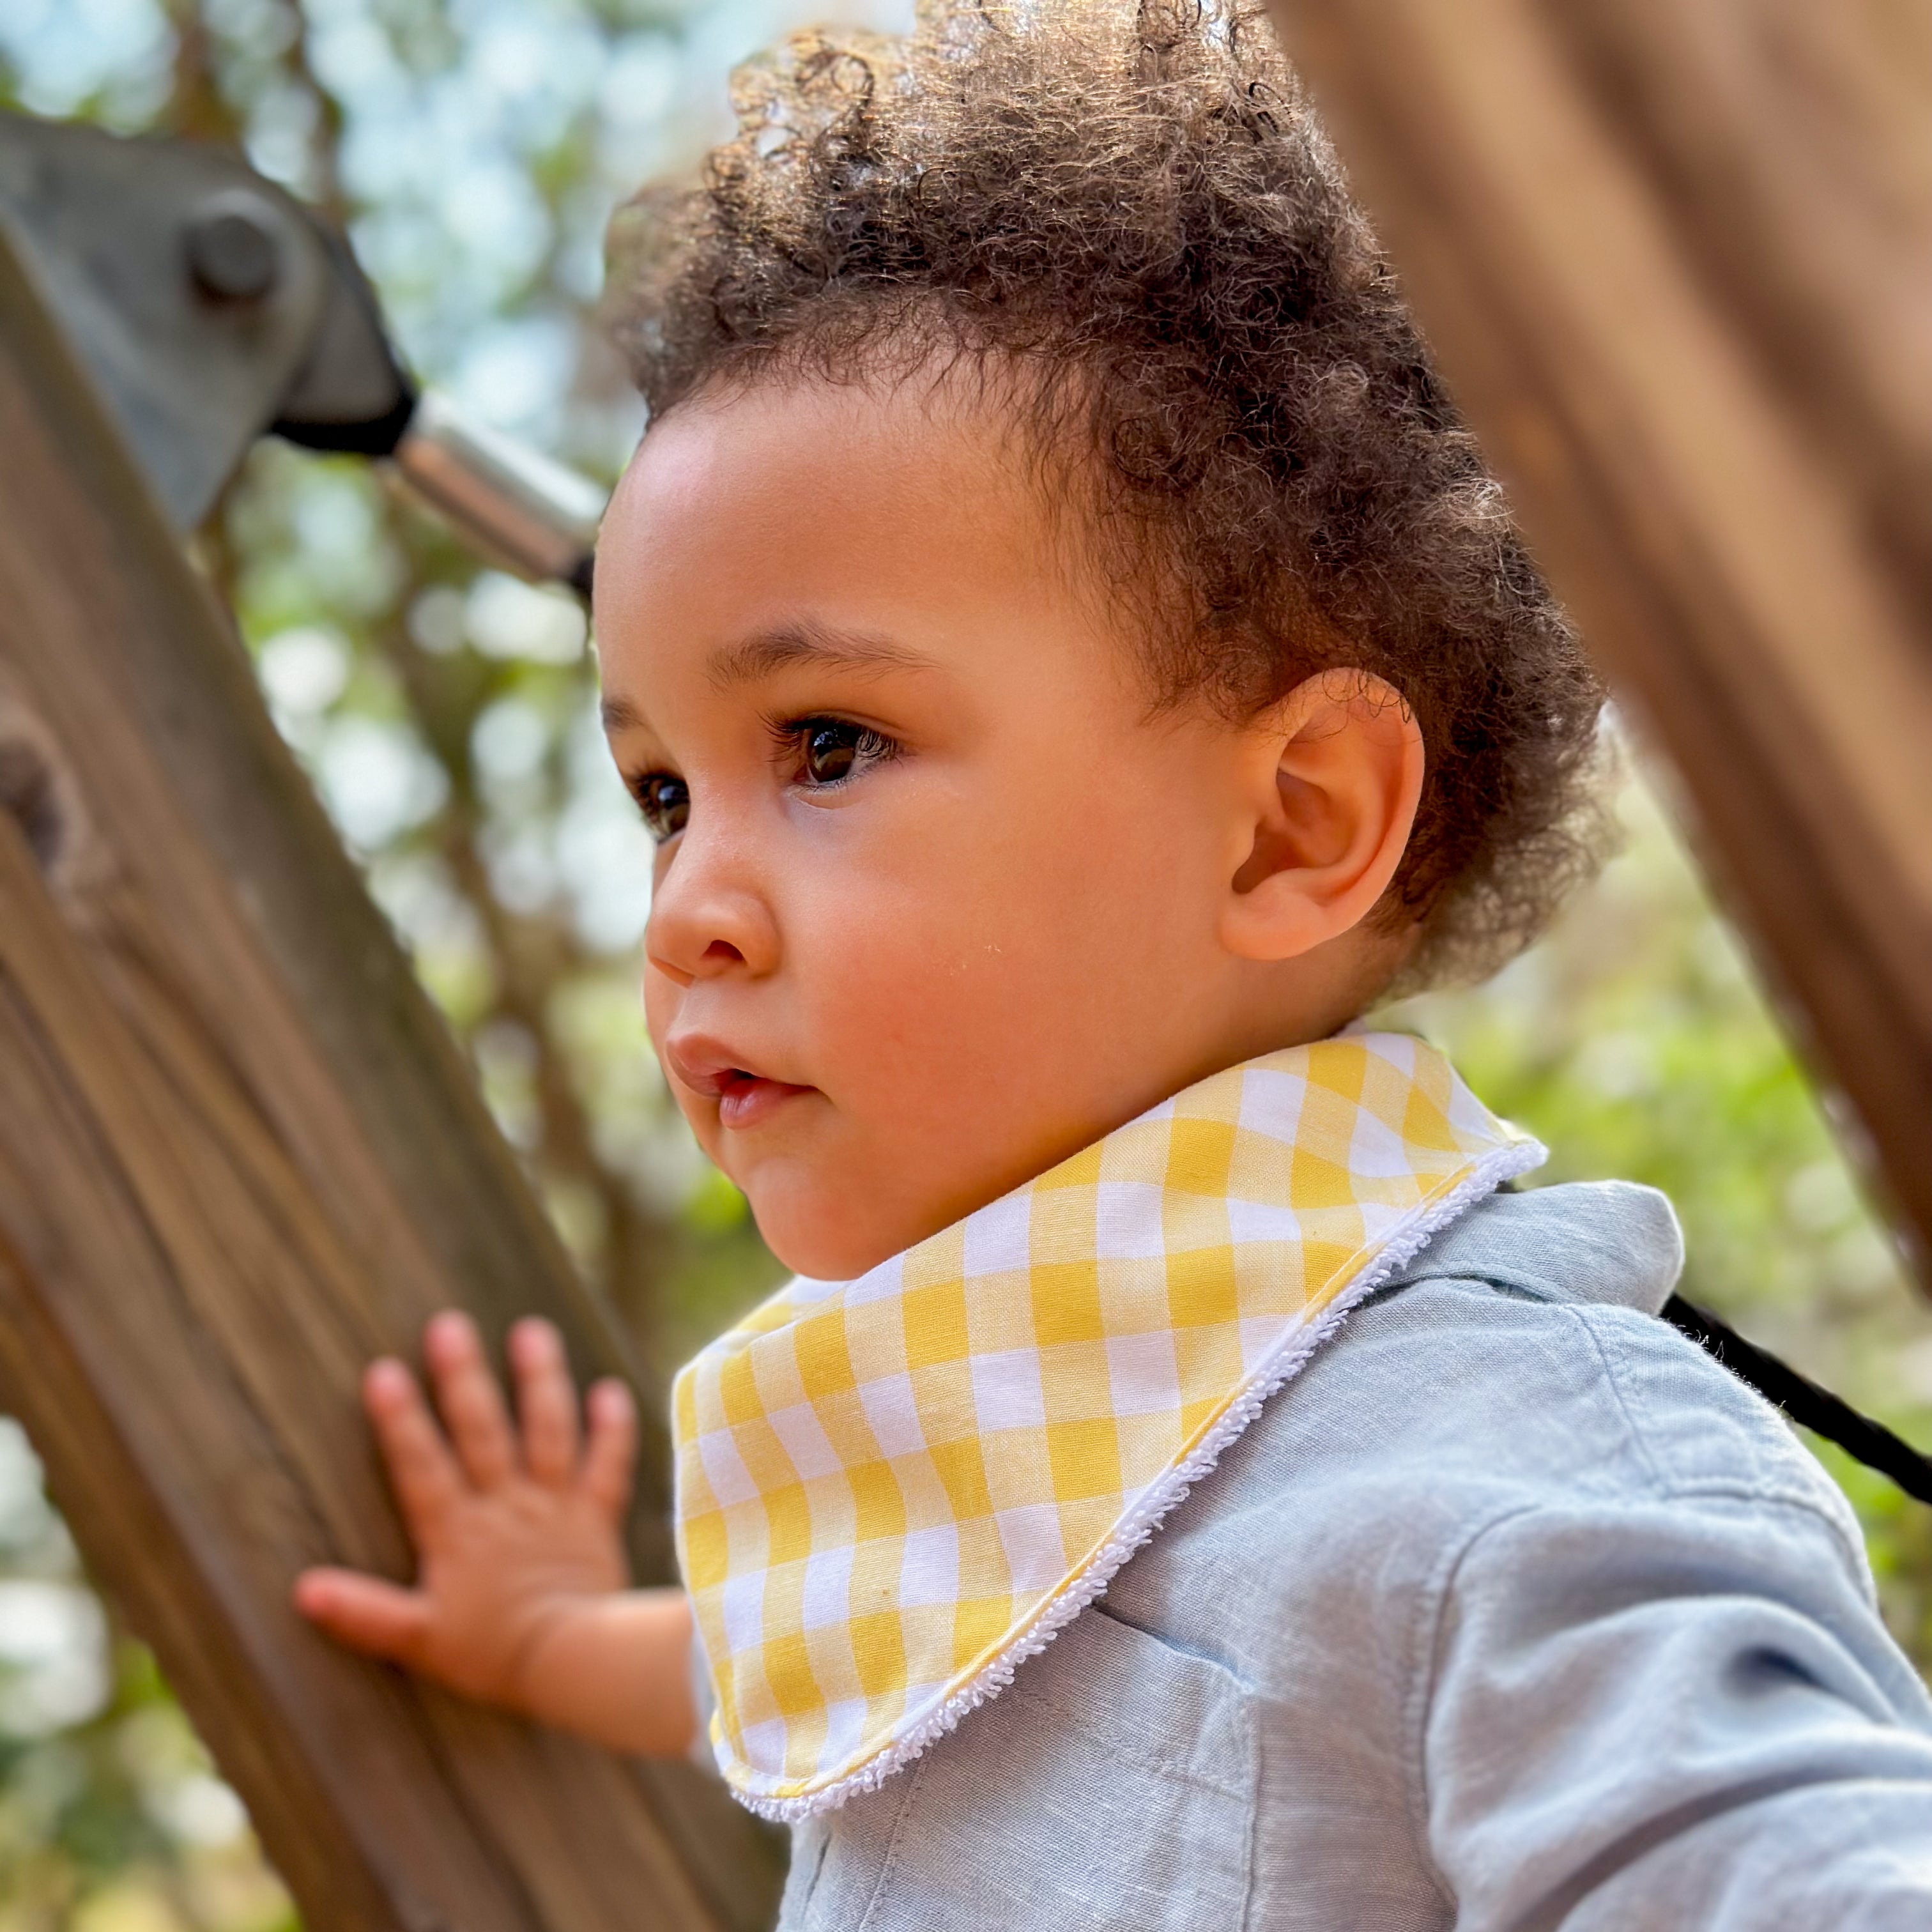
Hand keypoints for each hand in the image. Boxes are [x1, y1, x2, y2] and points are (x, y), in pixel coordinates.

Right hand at [295, 1310, 637, 1713]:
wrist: (571, 1663)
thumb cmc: (491, 1655)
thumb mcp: (418, 1640)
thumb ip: (364, 1612)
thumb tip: (304, 1588)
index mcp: (458, 1532)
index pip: (421, 1467)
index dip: (401, 1421)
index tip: (383, 1370)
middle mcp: (506, 1505)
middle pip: (482, 1432)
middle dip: (463, 1377)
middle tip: (449, 1325)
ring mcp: (554, 1505)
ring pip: (547, 1431)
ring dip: (540, 1381)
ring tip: (531, 1330)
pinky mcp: (596, 1515)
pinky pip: (608, 1465)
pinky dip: (613, 1428)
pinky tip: (609, 1388)